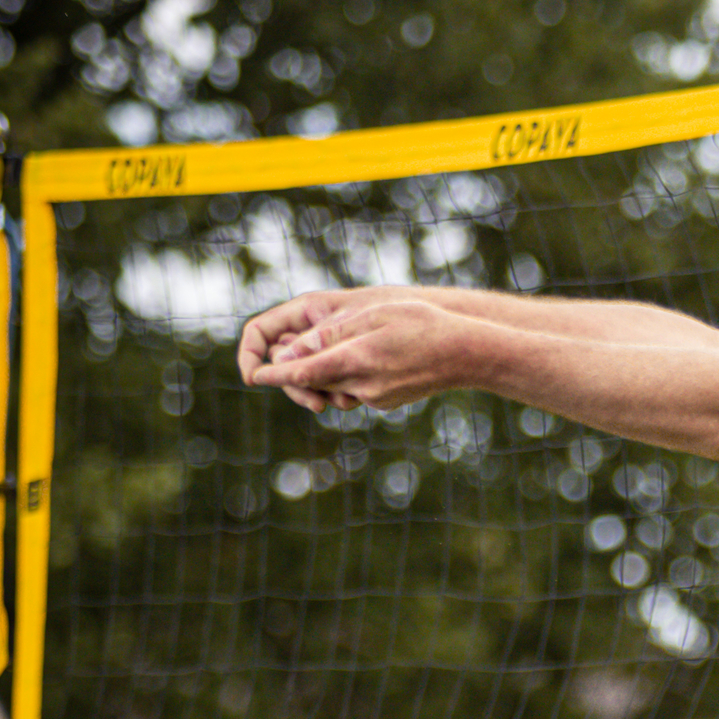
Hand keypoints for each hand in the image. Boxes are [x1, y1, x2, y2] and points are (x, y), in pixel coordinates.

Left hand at [240, 292, 486, 412]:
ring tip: (329, 346)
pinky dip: (347, 374)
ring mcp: (375, 397)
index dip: (274, 373)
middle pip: (313, 382)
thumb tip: (289, 355)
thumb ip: (329, 336)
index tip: (252, 374)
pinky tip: (364, 354)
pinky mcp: (385, 401)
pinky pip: (354, 389)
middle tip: (280, 353)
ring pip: (332, 386)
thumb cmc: (422, 324)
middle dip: (294, 372)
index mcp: (356, 360)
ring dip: (322, 371)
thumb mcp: (372, 317)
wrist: (466, 353)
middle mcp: (362, 386)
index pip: (302, 372)